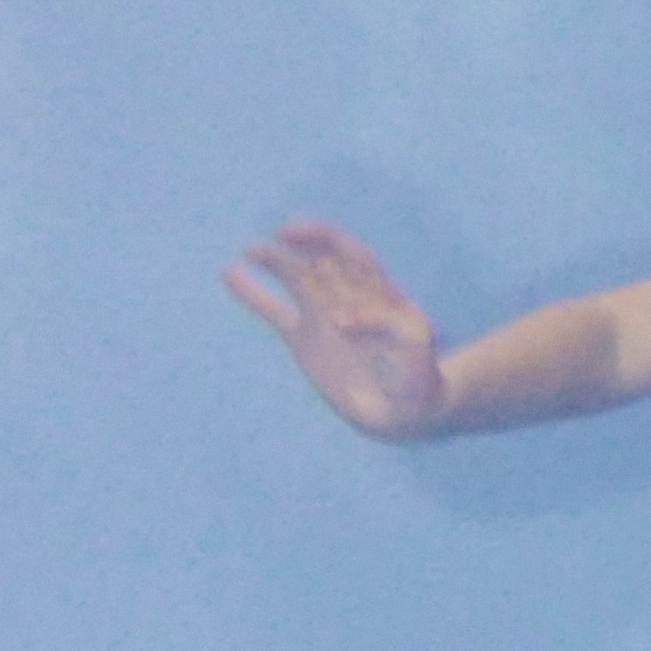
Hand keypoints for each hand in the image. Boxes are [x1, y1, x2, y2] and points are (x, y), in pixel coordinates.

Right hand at [225, 223, 448, 436]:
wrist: (404, 411)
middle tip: (273, 247)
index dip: (327, 240)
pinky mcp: (303, 339)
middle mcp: (348, 296)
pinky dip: (253, 294)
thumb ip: (386, 328)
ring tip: (251, 250)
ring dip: (274, 261)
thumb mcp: (417, 349)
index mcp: (378, 291)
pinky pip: (274, 311)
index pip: (350, 254)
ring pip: (295, 279)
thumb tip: (341, 321)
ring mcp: (323, 316)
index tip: (304, 239)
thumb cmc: (420, 377)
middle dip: (298, 248)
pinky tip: (230, 274)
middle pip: (319, 260)